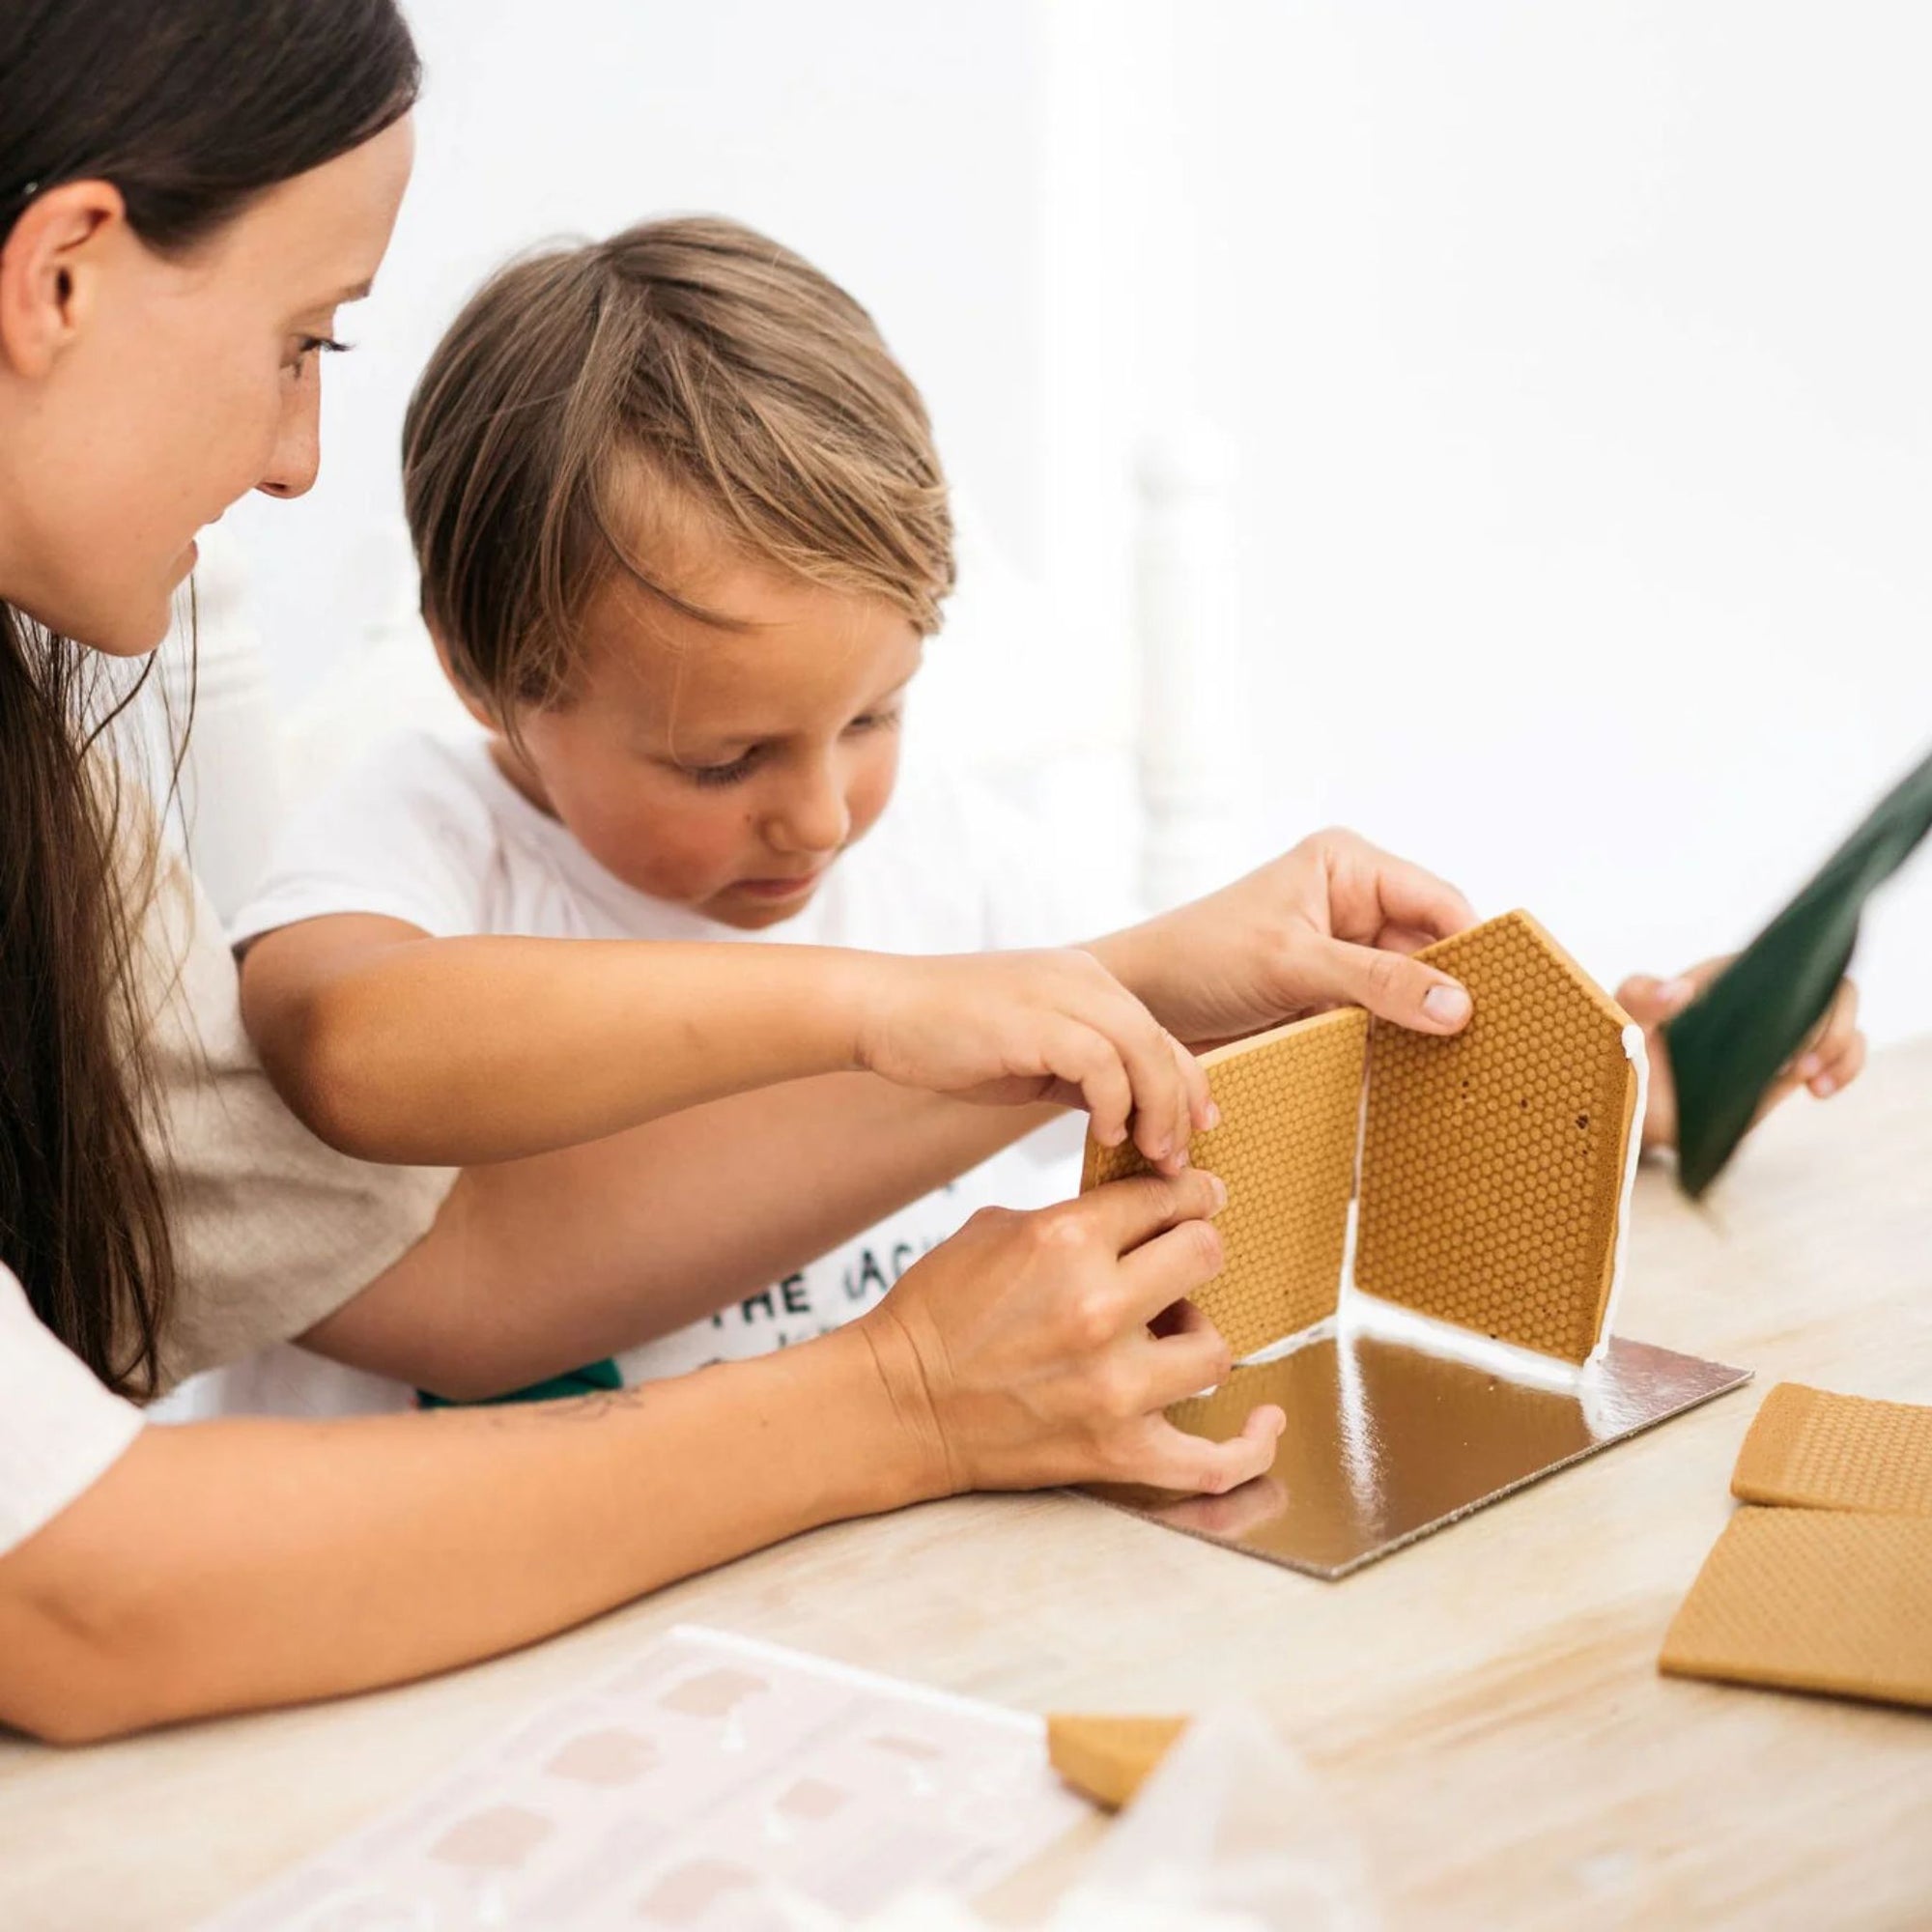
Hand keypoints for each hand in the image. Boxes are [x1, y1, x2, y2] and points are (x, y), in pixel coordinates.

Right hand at [854, 949, 1212, 1173]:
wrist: (881, 1010)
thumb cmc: (949, 1038)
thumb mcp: (1032, 1054)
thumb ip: (1081, 1074)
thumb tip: (1126, 1117)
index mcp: (1086, 983)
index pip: (1158, 1034)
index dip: (1185, 1086)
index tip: (1193, 1135)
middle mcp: (1083, 978)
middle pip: (1162, 1042)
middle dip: (1181, 1105)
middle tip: (1177, 1160)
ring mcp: (1060, 993)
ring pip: (1143, 1049)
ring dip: (1156, 1110)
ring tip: (1151, 1155)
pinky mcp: (1036, 1019)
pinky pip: (1101, 1063)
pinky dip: (1114, 1103)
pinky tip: (1105, 1135)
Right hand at [858, 1168, 1284, 1496]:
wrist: (896, 1405)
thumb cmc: (936, 1312)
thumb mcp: (994, 1228)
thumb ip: (1071, 1215)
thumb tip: (1135, 1208)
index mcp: (1065, 1240)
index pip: (1165, 1198)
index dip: (1190, 1193)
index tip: (1200, 1198)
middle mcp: (1098, 1306)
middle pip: (1204, 1255)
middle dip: (1194, 1249)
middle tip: (1182, 1258)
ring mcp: (1115, 1386)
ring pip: (1214, 1346)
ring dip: (1195, 1334)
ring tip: (1169, 1334)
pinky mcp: (1116, 1450)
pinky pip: (1212, 1460)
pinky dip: (1250, 1446)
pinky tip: (1265, 1420)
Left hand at [1094, 828, 1478, 1048]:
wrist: (1135, 1010)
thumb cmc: (1197, 959)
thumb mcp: (1292, 964)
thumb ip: (1376, 982)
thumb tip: (1457, 1005)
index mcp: (1348, 867)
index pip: (1437, 903)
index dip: (1473, 948)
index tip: (1506, 997)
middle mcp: (1353, 906)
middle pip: (1431, 952)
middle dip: (1453, 994)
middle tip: (1494, 1044)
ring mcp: (1342, 957)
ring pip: (1410, 994)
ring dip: (1426, 1028)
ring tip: (1467, 1069)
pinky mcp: (1328, 1002)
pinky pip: (1380, 1025)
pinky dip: (1395, 1050)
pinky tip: (1418, 1081)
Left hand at [1618, 959, 1865, 1150]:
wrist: (1633, 1105)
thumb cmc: (1624, 1055)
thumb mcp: (1622, 1025)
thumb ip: (1637, 999)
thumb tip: (1680, 989)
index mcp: (1723, 978)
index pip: (1783, 961)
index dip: (1802, 986)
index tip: (1783, 1030)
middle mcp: (1758, 999)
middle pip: (1827, 988)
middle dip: (1831, 1026)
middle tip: (1798, 1068)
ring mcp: (1778, 1031)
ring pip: (1843, 1017)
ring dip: (1843, 1047)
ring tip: (1810, 1082)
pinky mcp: (1790, 1062)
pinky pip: (1843, 1051)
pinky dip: (1848, 1066)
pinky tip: (1820, 1090)